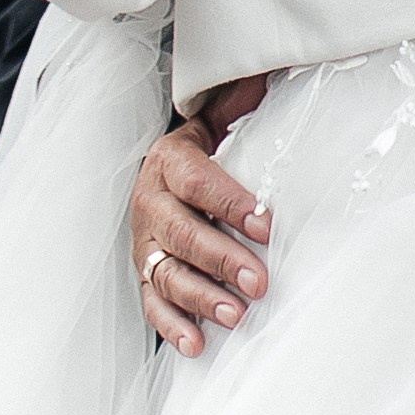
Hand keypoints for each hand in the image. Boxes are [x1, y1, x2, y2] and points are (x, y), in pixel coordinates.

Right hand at [130, 87, 271, 358]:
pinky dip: (171, 326)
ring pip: (166, 272)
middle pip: (182, 234)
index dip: (230, 201)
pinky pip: (151, 303)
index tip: (267, 222)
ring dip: (200, 297)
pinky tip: (196, 343)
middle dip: (222, 259)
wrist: (163, 170)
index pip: (198, 181)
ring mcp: (144, 242)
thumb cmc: (206, 149)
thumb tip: (272, 71)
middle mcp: (150, 202)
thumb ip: (241, 102)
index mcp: (170, 161)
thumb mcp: (219, 119)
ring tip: (236, 315)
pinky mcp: (142, 273)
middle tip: (260, 280)